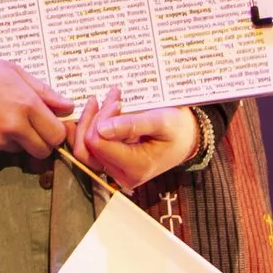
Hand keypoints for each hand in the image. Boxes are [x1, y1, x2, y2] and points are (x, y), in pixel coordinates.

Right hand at [0, 38, 74, 158]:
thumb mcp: (16, 72)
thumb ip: (45, 92)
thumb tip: (69, 106)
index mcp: (27, 105)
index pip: (57, 135)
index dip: (56, 132)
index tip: (49, 124)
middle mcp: (14, 127)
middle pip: (43, 151)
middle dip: (41, 142)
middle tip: (31, 127)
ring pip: (20, 151)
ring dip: (18, 140)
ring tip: (1, 117)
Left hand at [68, 86, 200, 191]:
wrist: (187, 139)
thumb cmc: (177, 128)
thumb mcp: (160, 121)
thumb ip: (132, 125)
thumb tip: (100, 129)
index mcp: (135, 167)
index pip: (97, 144)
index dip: (100, 120)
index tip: (117, 103)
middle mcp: (122, 175)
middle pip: (87, 148)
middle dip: (93, 119)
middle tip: (112, 96)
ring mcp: (116, 172)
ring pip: (86, 148)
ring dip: (93, 120)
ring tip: (110, 98)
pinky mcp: (113, 164)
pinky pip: (94, 148)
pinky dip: (96, 126)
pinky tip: (108, 108)